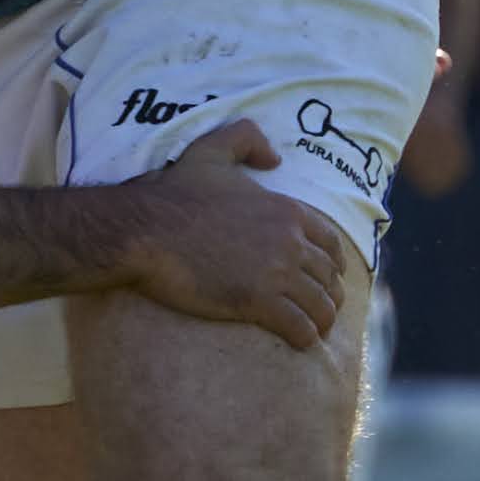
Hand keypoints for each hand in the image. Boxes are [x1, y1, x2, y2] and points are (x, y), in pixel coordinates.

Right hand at [114, 123, 350, 348]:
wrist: (146, 231)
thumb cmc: (173, 194)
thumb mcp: (210, 150)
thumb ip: (246, 139)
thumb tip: (275, 158)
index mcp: (286, 210)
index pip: (330, 242)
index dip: (334, 262)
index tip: (330, 276)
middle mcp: (290, 241)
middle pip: (329, 276)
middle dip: (330, 293)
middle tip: (321, 308)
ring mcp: (276, 272)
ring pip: (321, 304)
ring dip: (323, 319)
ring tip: (315, 329)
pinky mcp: (258, 302)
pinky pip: (300, 327)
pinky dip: (306, 337)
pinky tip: (300, 341)